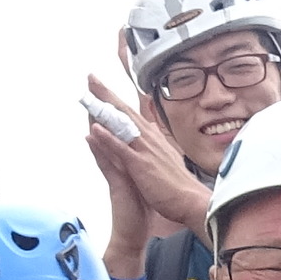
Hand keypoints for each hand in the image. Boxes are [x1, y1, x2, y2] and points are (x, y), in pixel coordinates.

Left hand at [83, 75, 209, 232]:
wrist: (191, 201)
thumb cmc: (179, 184)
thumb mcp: (168, 156)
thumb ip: (158, 142)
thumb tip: (153, 129)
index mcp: (153, 137)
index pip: (131, 113)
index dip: (116, 99)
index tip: (102, 87)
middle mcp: (148, 139)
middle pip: (124, 111)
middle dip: (106, 94)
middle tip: (91, 78)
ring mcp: (144, 150)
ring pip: (121, 124)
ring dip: (104, 109)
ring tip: (89, 93)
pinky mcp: (141, 165)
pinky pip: (121, 149)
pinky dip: (108, 137)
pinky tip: (96, 128)